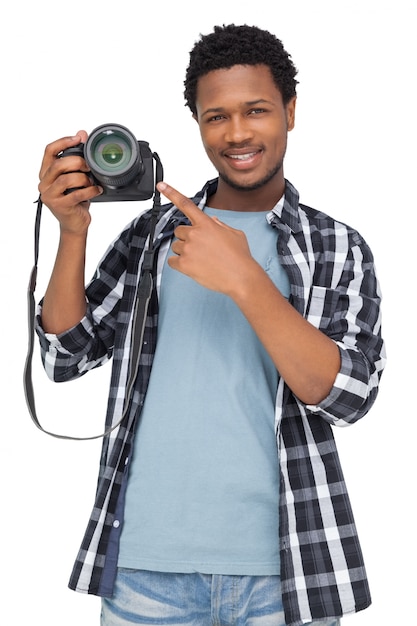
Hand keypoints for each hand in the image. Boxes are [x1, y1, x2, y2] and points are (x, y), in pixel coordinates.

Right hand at [38, 131, 102, 234]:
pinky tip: (96, 190)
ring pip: (67, 179)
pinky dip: (90, 191)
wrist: (74, 223)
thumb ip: (77, 157)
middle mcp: (44, 183)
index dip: (63, 142)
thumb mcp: (75, 177)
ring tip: (91, 182)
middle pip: (59, 164)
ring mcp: (50, 195)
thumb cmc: (74, 199)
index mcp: (46, 173)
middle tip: (89, 166)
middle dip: (77, 162)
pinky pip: (77, 194)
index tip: (78, 139)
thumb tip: (82, 134)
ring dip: (84, 179)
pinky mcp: (60, 206)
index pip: (49, 151)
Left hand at [157, 181, 257, 295]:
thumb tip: (213, 221)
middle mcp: (195, 234)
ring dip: (184, 252)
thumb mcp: (235, 234)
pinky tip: (193, 266)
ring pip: (176, 246)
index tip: (161, 186)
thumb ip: (220, 225)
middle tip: (200, 248)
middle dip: (186, 237)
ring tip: (201, 259)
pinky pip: (172, 262)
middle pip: (179, 231)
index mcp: (206, 224)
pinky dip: (179, 264)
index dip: (171, 193)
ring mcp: (188, 249)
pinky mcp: (184, 264)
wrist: (241, 277)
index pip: (186, 204)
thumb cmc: (240, 258)